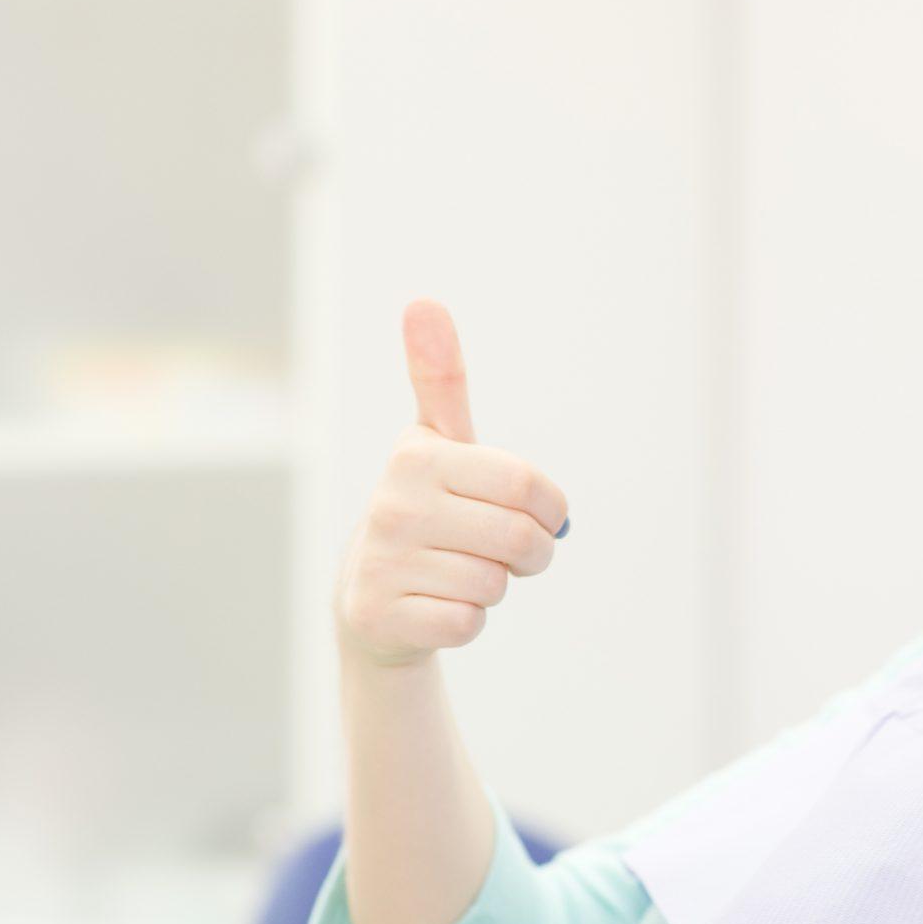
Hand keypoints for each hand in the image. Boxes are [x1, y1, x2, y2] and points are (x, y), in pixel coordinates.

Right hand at [333, 299, 570, 665]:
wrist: (372, 598)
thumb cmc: (428, 510)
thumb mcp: (437, 444)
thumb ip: (440, 378)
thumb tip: (423, 301)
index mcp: (417, 455)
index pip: (527, 485)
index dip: (550, 510)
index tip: (542, 515)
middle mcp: (392, 503)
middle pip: (519, 539)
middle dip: (531, 554)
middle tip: (510, 553)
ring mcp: (381, 561)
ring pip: (494, 584)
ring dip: (494, 586)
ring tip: (458, 572)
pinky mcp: (379, 615)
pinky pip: (467, 622)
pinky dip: (466, 619)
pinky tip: (436, 603)